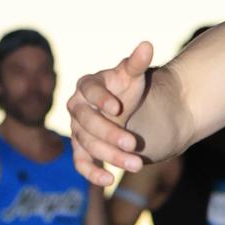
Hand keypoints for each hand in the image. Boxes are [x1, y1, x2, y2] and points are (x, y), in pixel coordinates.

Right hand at [67, 42, 153, 186]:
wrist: (130, 112)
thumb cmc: (128, 90)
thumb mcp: (134, 76)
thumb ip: (137, 63)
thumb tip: (147, 44)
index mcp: (87, 85)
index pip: (89, 90)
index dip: (101, 99)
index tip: (118, 108)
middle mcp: (77, 108)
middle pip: (87, 122)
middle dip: (110, 134)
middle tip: (134, 144)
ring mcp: (78, 131)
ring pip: (88, 145)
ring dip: (110, 156)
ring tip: (137, 164)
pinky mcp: (82, 151)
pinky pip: (81, 163)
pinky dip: (92, 173)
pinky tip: (108, 180)